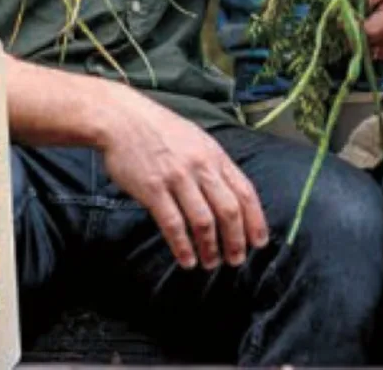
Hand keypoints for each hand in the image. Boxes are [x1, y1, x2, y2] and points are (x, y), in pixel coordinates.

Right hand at [95, 88, 267, 269]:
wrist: (122, 118)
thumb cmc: (160, 131)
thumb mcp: (197, 140)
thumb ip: (213, 166)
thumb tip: (231, 194)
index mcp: (215, 155)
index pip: (245, 192)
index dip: (255, 220)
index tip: (259, 242)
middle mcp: (200, 167)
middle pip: (229, 210)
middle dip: (236, 240)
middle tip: (237, 260)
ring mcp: (177, 178)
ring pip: (203, 221)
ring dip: (211, 247)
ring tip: (212, 263)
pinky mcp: (153, 189)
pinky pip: (173, 223)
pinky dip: (182, 246)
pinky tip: (187, 260)